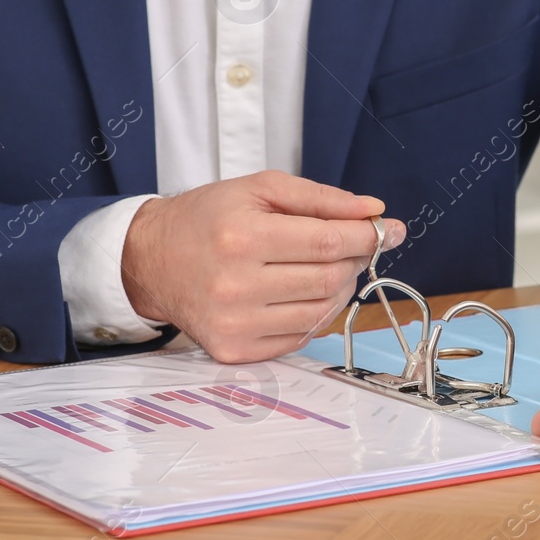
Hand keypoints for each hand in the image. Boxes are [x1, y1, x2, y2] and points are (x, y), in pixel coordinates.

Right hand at [121, 170, 403, 363]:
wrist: (151, 260)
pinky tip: (300, 293)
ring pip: (320, 312)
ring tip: (325, 267)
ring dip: (338, 289)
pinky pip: (298, 338)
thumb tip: (373, 210)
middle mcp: (236, 285)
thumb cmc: (207, 218)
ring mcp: (234, 324)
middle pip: (330, 280)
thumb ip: (320, 197)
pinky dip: (313, 315)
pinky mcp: (233, 351)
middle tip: (355, 246)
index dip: (368, 236)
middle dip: (355, 261)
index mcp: (243, 237)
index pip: (329, 242)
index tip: (388, 229)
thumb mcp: (259, 188)